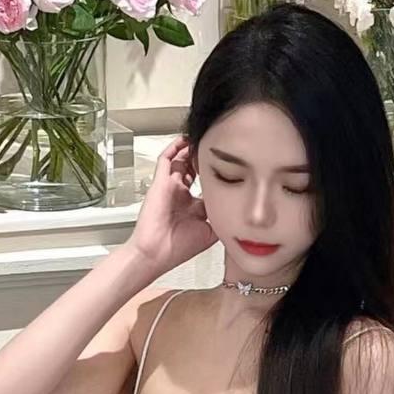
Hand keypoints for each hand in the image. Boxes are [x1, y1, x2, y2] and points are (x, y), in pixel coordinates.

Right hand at [125, 135, 217, 277]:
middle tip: (216, 150)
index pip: (204, 183)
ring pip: (179, 160)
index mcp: (190, 205)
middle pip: (191, 168)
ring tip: (203, 141)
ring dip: (191, 151)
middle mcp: (179, 194)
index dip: (214, 175)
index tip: (229, 168)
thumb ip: (221, 217)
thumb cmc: (177, 248)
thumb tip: (237, 209)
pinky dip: (174, 148)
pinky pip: (165, 159)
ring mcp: (168, 186)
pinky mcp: (159, 182)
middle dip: (203, 159)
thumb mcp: (209, 232)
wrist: (156, 253)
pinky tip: (184, 140)